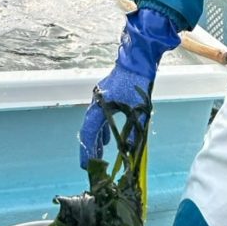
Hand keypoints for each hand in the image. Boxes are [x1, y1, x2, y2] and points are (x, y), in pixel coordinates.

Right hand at [79, 7, 180, 167]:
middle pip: (89, 130)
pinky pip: (101, 117)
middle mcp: (96, 103)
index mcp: (99, 106)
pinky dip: (103, 129)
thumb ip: (133, 132)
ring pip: (95, 124)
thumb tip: (130, 151)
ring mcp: (101, 98)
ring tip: (99, 156)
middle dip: (90, 148)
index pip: (89, 133)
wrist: (139, 59)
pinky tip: (108, 139)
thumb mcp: (138, 110)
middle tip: (91, 165)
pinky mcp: (108, 96)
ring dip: (96, 140)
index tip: (87, 165)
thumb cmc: (137, 83)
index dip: (87, 151)